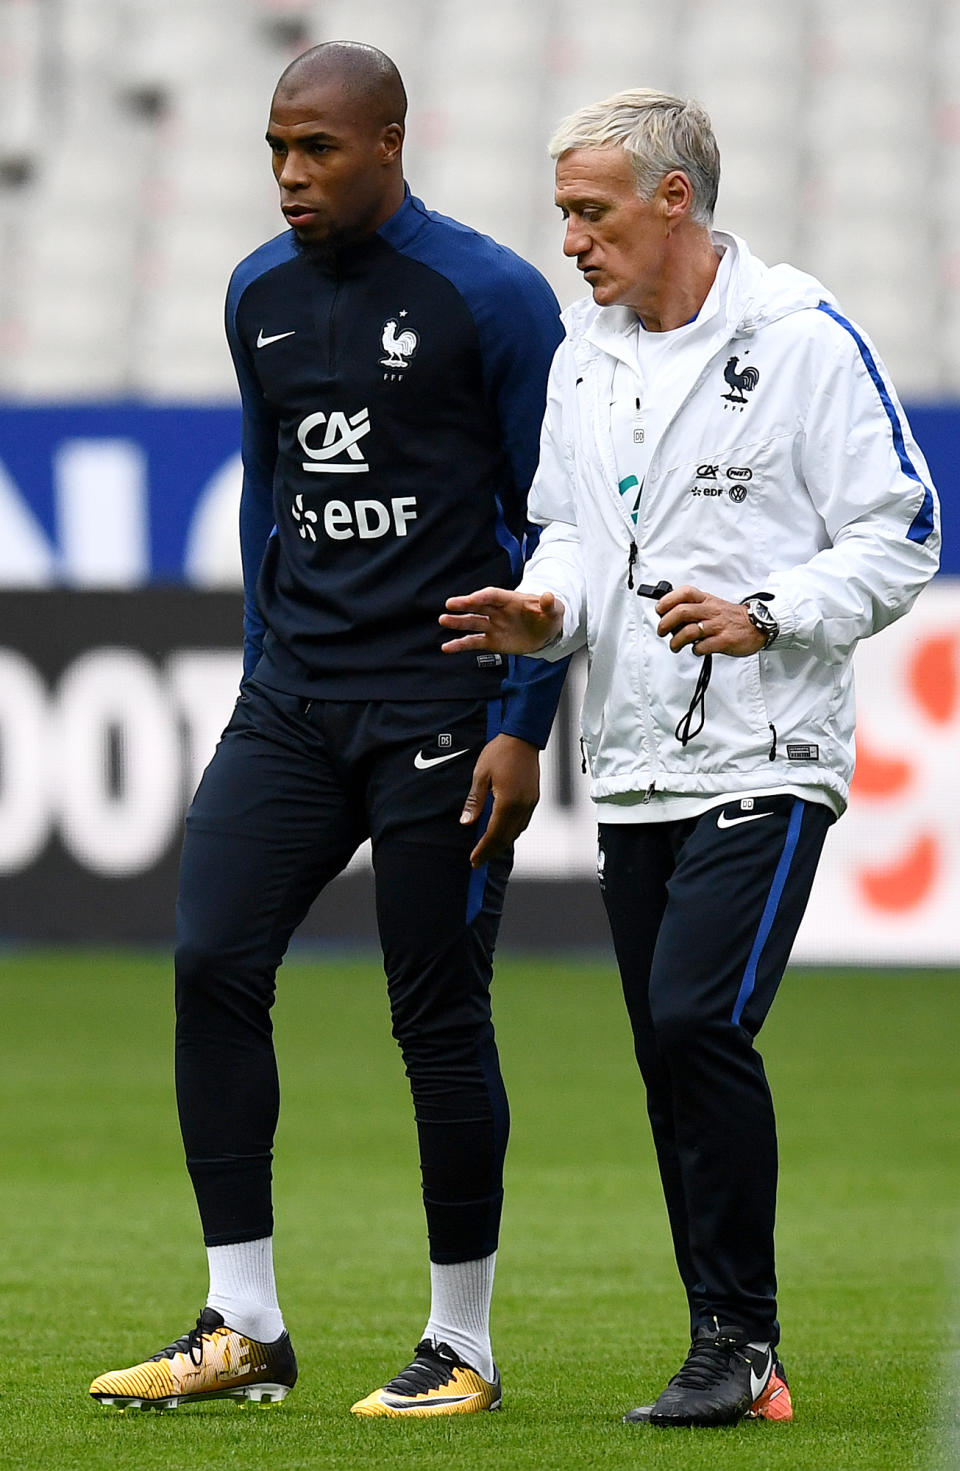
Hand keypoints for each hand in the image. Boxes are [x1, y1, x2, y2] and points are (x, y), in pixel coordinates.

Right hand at [440, 587, 564, 653]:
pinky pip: (473, 642)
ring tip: (444, 620)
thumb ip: (550, 605)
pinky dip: (460, 645)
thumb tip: (548, 596)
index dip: (483, 596)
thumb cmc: (548, 616)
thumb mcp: (554, 610)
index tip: (472, 598)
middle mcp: (497, 611)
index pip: (494, 595)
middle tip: (450, 604)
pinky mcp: (491, 641)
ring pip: (473, 622)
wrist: (545, 633)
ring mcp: (493, 626)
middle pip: (478, 605)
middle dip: (465, 605)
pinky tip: (447, 647)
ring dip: (458, 622)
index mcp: (511, 600)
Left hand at [460, 733, 539, 866]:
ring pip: (516, 832)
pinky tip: (502, 832)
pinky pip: (522, 822)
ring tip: (488, 849)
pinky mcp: (533, 798)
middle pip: (506, 838)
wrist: (522, 738)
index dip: (483, 849)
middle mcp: (521, 806)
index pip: (494, 834)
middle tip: (478, 861)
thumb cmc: (500, 753)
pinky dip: (511, 832)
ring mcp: (530, 803)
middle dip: (491, 851)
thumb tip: (467, 822)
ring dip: (502, 843)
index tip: (473, 860)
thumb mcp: (481, 776)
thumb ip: (474, 802)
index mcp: (507, 802)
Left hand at [655, 584, 766, 655]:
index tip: (660, 609)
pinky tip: (696, 649)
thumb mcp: (712, 604)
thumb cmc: (730, 617)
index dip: (667, 600)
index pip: (684, 593)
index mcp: (706, 600)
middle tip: (662, 631)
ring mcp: (717, 626)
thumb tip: (669, 615)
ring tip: (675, 646)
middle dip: (666, 623)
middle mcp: (711, 611)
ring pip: (689, 631)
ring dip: (676, 641)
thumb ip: (693, 607)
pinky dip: (695, 650)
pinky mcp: (724, 641)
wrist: (757, 624)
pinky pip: (703, 646)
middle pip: (682, 612)